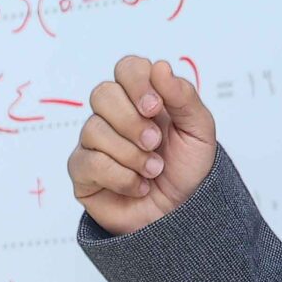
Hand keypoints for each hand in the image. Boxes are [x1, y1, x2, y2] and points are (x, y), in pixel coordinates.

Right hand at [69, 55, 218, 235]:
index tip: (155, 107)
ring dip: (132, 154)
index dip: (137, 83)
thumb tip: (159, 67)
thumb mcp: (199, 131)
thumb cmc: (188, 169)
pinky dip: (122, 177)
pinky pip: (89, 162)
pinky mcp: (82, 171)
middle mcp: (114, 116)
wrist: (183, 214)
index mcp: (142, 98)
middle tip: (155, 143)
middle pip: (102, 94)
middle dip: (132, 121)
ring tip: (153, 170)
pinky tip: (139, 186)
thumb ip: (183, 96)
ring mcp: (94, 142)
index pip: (127, 68)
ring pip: (94, 129)